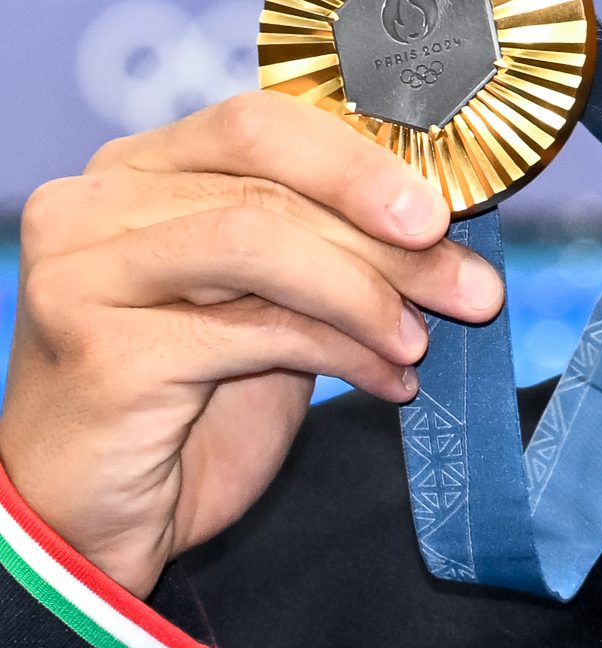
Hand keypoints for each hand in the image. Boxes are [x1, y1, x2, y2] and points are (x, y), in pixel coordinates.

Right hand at [0, 91, 502, 599]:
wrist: (93, 523)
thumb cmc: (186, 409)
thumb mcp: (266, 310)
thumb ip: (323, 253)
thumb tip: (443, 229)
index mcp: (135, 171)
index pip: (258, 124)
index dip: (360, 159)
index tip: (445, 210)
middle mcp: (93, 204)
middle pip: (266, 179)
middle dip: (384, 235)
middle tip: (470, 287)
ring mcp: (84, 271)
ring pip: (256, 238)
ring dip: (364, 291)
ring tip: (420, 341)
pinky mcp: (101, 348)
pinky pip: (252, 327)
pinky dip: (340, 351)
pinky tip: (387, 382)